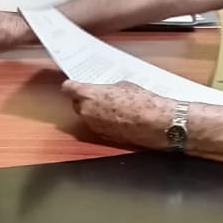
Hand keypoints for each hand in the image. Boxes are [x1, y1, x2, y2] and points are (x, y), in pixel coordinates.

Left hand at [62, 80, 176, 150]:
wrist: (155, 123)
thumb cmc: (141, 101)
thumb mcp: (123, 86)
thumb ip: (107, 89)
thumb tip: (104, 93)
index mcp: (88, 95)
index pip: (68, 88)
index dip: (72, 86)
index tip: (75, 85)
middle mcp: (86, 112)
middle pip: (77, 104)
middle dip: (85, 100)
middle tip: (99, 96)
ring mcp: (94, 126)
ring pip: (88, 116)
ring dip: (95, 112)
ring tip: (113, 107)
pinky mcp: (104, 136)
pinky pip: (99, 126)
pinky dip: (104, 122)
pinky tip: (118, 118)